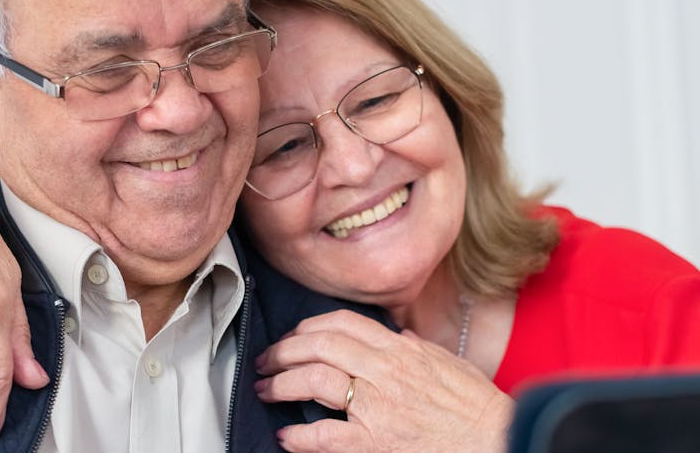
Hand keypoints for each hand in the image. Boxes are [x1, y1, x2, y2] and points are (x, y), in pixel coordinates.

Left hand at [254, 310, 513, 452]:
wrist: (498, 439)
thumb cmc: (477, 406)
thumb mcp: (446, 362)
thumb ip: (415, 348)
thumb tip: (396, 337)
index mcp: (400, 350)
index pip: (342, 323)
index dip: (309, 325)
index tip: (294, 334)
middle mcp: (385, 372)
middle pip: (320, 346)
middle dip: (285, 350)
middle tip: (268, 359)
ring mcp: (378, 407)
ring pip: (316, 380)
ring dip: (282, 384)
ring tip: (266, 389)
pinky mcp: (376, 443)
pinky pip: (327, 436)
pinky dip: (301, 436)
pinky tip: (286, 436)